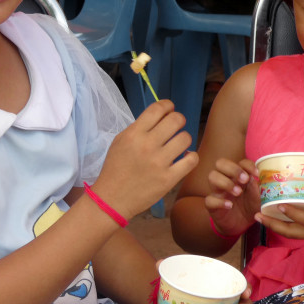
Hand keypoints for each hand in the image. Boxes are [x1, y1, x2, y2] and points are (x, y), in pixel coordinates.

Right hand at [94, 100, 198, 219]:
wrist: (112, 198)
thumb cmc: (116, 168)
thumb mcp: (120, 141)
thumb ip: (140, 127)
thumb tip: (161, 116)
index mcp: (134, 134)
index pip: (157, 109)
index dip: (167, 105)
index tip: (169, 109)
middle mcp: (147, 145)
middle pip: (176, 120)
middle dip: (178, 119)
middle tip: (176, 126)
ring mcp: (159, 163)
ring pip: (185, 138)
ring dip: (184, 138)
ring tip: (178, 144)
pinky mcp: (168, 179)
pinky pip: (191, 160)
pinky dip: (191, 156)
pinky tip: (184, 157)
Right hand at [205, 158, 260, 237]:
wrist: (241, 225)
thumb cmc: (250, 206)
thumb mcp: (258, 197)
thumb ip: (259, 187)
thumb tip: (260, 177)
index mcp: (238, 175)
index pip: (240, 162)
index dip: (247, 165)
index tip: (256, 174)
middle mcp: (226, 179)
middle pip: (221, 163)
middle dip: (233, 169)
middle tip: (244, 180)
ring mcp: (218, 191)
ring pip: (212, 176)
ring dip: (225, 182)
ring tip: (238, 192)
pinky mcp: (212, 205)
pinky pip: (209, 199)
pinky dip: (219, 201)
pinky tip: (229, 205)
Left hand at [256, 178, 303, 254]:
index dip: (292, 213)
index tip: (278, 204)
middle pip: (293, 233)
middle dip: (273, 224)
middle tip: (256, 215)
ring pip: (295, 235)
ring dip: (277, 226)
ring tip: (261, 216)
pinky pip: (300, 234)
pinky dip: (288, 227)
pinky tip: (280, 217)